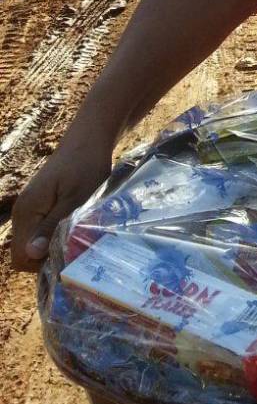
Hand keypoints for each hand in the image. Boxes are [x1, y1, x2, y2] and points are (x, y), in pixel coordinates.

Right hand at [9, 131, 113, 271]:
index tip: (67, 258)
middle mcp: (22, 213)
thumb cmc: (85, 166)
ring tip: (76, 240)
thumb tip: (30, 254)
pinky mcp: (39, 205)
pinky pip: (40, 230)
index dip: (41, 265)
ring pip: (33, 242)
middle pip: (25, 253)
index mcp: (26, 213)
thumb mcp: (74, 200)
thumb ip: (51, 227)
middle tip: (75, 251)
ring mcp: (29, 209)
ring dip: (52, 247)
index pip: (21, 257)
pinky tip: (73, 230)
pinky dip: (53, 236)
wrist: (89, 139)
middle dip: (47, 258)